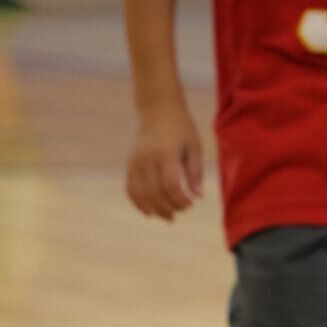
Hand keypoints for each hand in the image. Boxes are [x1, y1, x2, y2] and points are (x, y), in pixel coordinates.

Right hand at [126, 104, 204, 220]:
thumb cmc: (181, 128)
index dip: (180, 200)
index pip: (170, 186)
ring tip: (168, 216)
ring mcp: (135, 162)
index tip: (191, 204)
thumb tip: (198, 196)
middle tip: (181, 211)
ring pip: (141, 194)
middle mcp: (147, 159)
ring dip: (154, 209)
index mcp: (166, 153)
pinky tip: (149, 212)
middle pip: (155, 193)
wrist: (158, 110)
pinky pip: (130, 188)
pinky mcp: (129, 164)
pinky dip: (138, 203)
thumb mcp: (194, 146)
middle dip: (169, 207)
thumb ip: (195, 171)